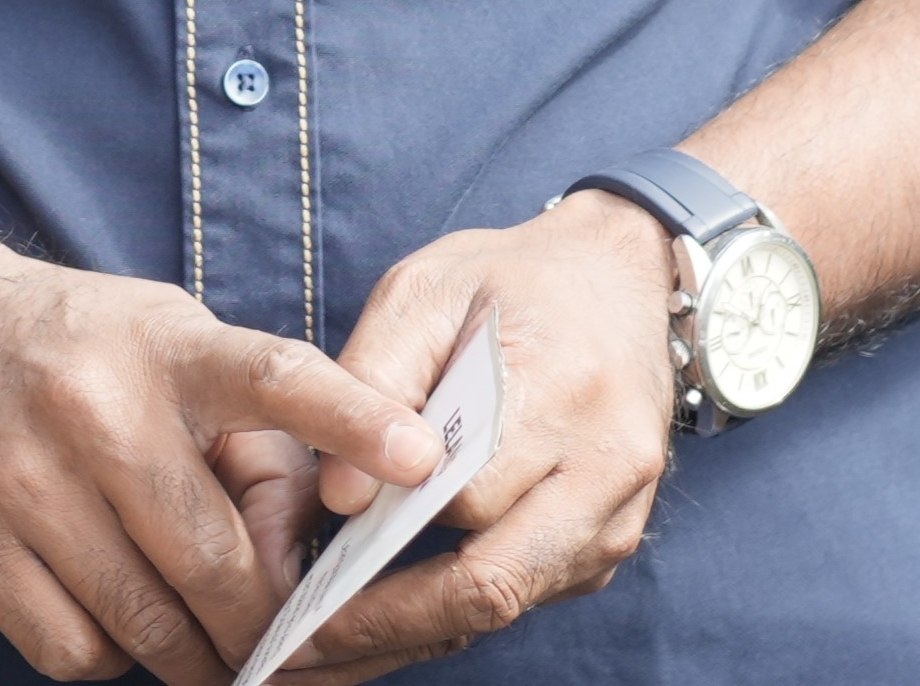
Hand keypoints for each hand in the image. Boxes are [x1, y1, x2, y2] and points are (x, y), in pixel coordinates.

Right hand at [0, 224, 442, 685]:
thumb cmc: (84, 350)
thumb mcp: (175, 346)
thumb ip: (257, 438)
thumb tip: (306, 559)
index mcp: (164, 347)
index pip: (273, 376)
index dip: (353, 419)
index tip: (425, 458)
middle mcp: (92, 405)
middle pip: (211, 562)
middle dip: (263, 628)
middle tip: (282, 648)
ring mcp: (19, 475)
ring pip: (144, 623)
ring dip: (191, 654)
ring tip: (202, 642)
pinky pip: (71, 650)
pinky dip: (109, 655)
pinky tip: (109, 614)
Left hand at [277, 191, 677, 678]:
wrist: (615, 279)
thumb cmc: (505, 282)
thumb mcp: (423, 293)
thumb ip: (374, 381)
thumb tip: (339, 497)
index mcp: (563, 394)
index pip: (463, 500)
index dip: (376, 545)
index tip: (299, 581)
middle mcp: (608, 470)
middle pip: (492, 581)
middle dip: (391, 619)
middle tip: (299, 640)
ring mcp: (619, 516)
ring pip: (510, 600)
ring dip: (421, 623)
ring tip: (328, 630)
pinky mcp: (609, 541)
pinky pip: (528, 590)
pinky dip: (459, 602)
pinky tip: (389, 599)